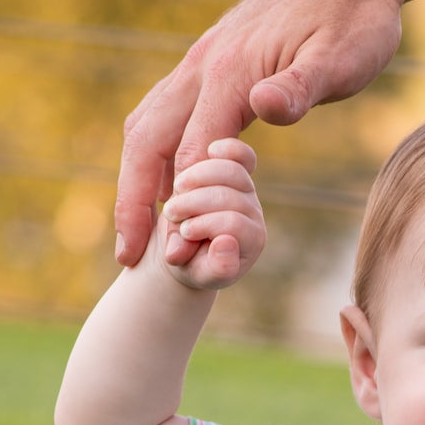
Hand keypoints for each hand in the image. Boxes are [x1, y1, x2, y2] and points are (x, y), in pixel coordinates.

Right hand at [116, 0, 403, 268]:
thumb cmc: (356, 19)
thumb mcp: (342, 58)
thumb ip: (302, 87)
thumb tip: (265, 108)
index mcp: (228, 71)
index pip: (189, 151)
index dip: (176, 206)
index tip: (169, 255)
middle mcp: (202, 65)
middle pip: (147, 139)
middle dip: (132, 200)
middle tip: (128, 256)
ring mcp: (202, 62)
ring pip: (149, 124)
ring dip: (137, 180)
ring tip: (138, 235)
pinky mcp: (212, 64)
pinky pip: (168, 114)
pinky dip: (158, 156)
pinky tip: (168, 188)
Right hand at [158, 140, 265, 291]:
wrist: (182, 244)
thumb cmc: (190, 263)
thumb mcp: (198, 273)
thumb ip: (215, 268)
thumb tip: (225, 244)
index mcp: (252, 240)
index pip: (234, 224)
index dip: (205, 225)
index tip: (183, 233)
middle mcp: (253, 211)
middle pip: (229, 196)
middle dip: (195, 203)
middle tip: (172, 213)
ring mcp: (245, 187)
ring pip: (230, 170)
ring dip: (197, 177)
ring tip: (176, 191)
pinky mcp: (235, 165)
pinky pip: (239, 152)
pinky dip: (225, 150)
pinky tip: (208, 152)